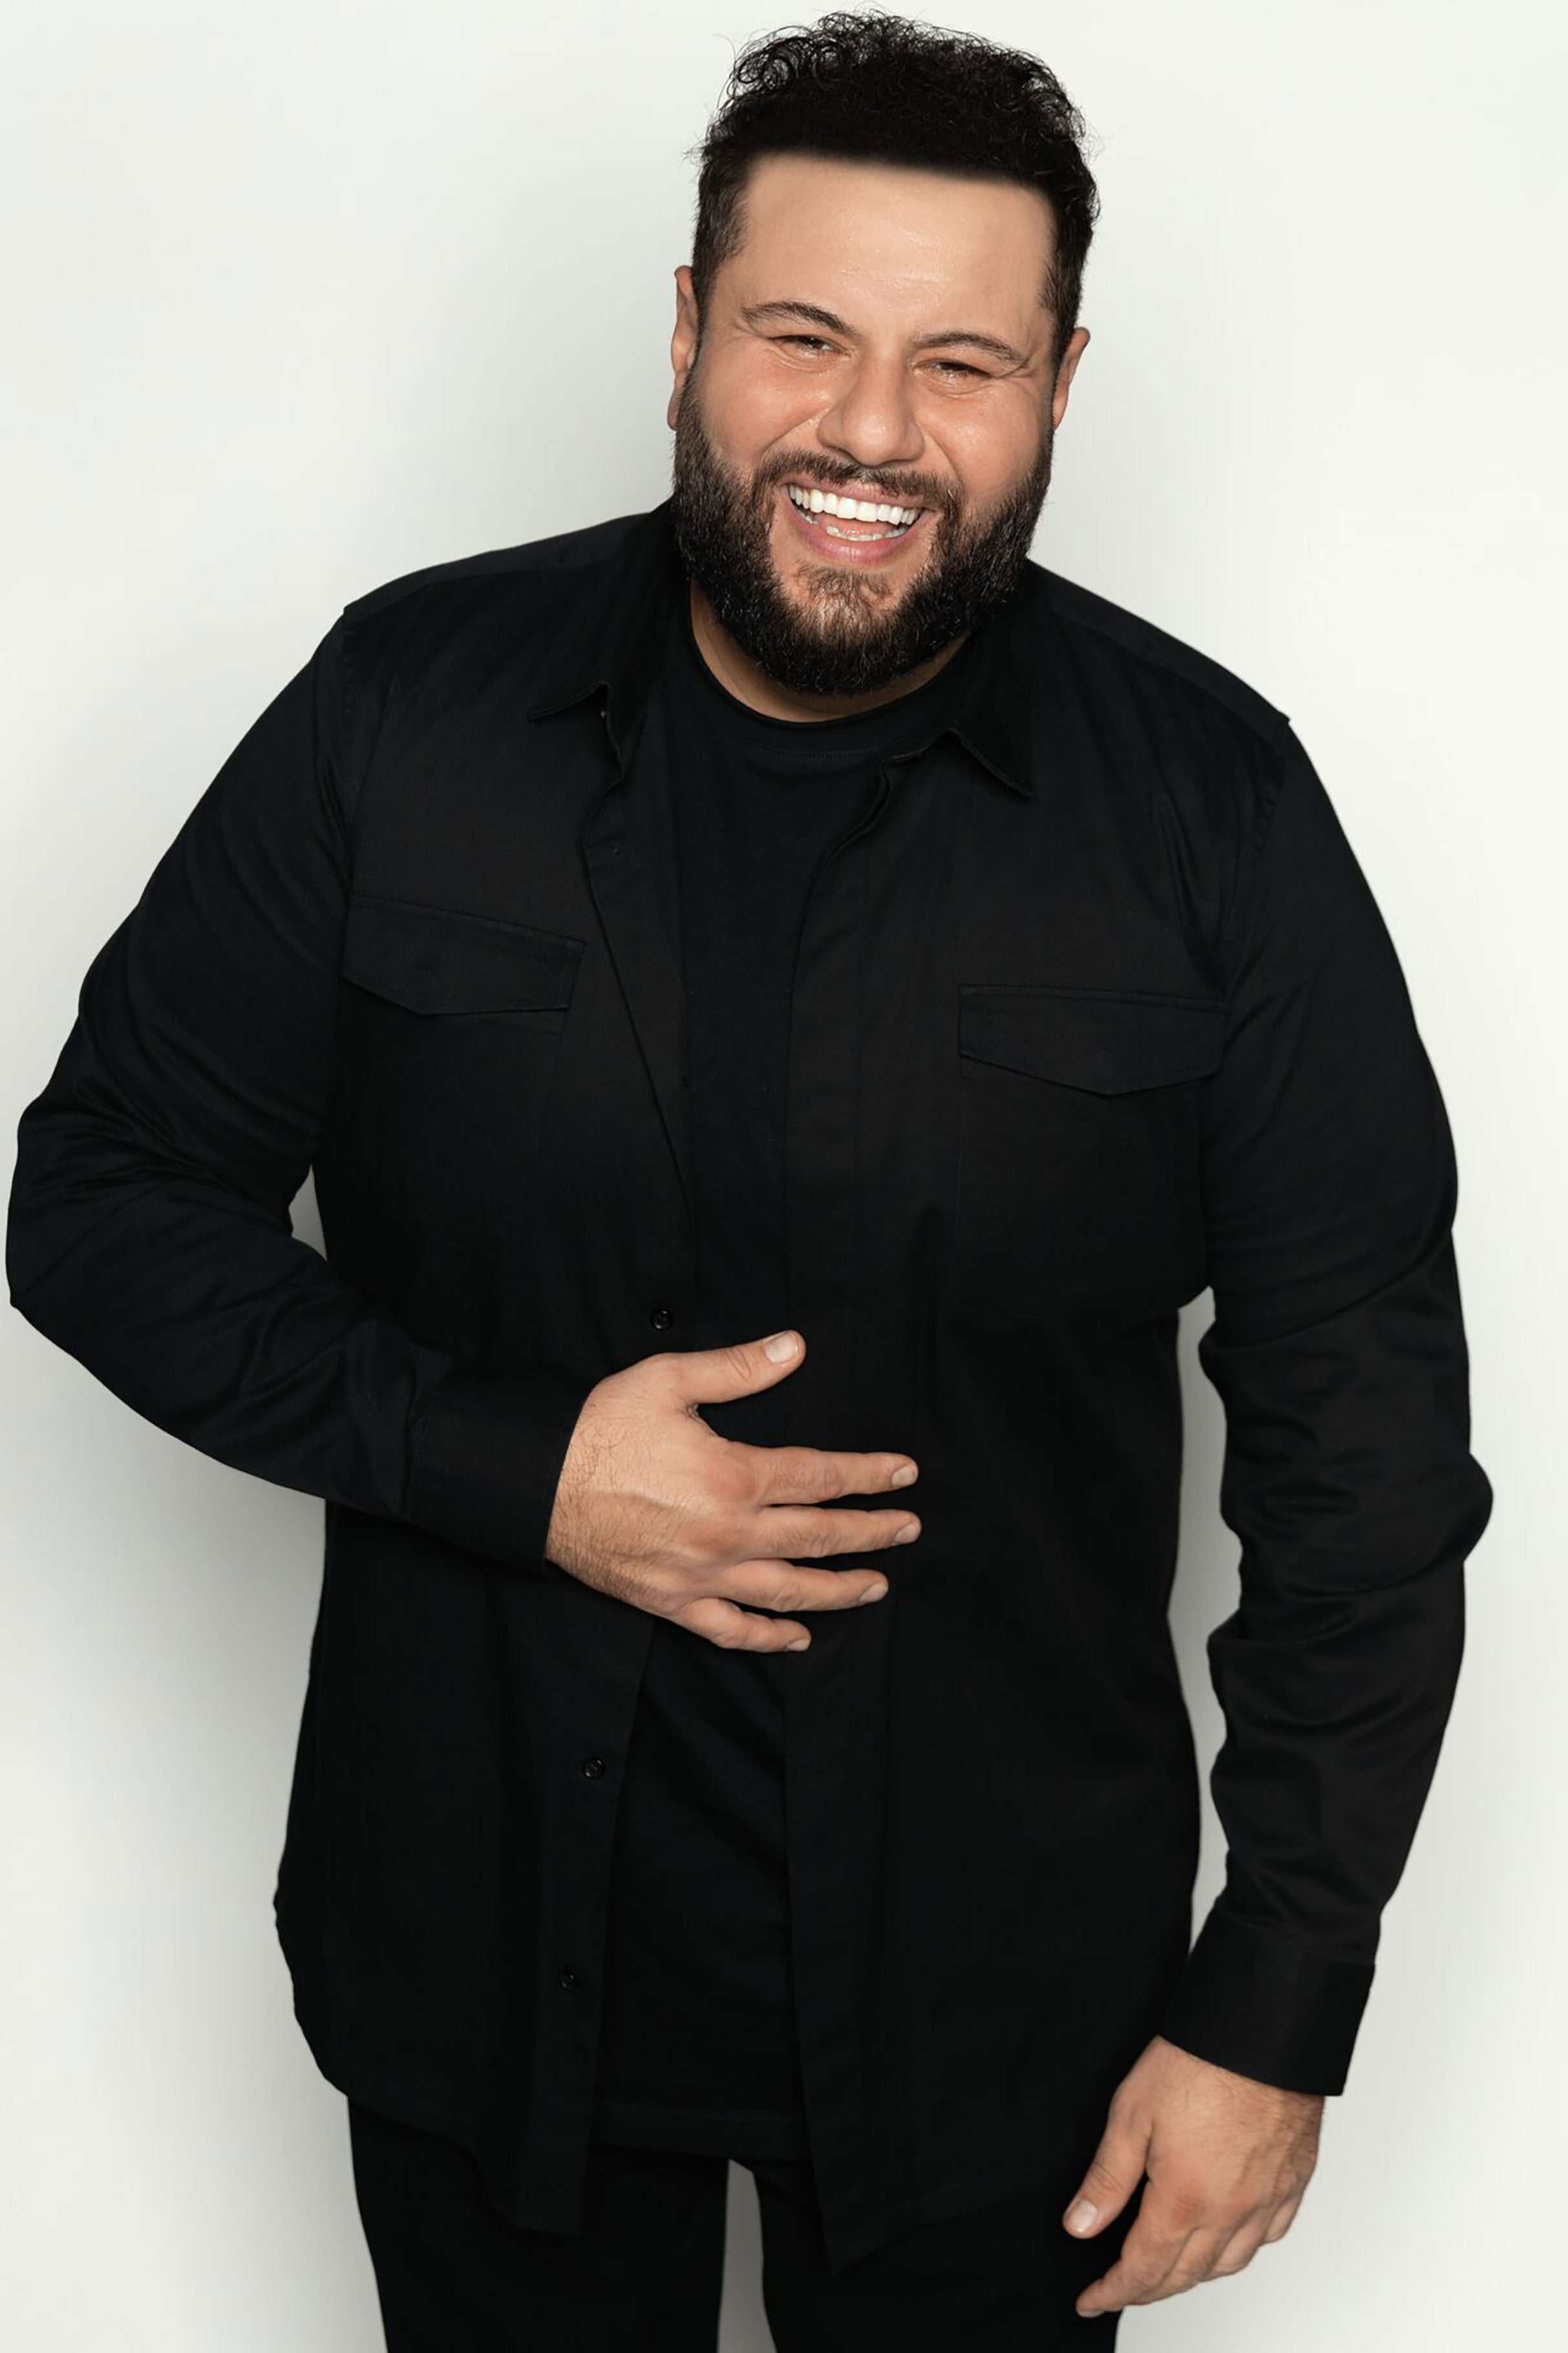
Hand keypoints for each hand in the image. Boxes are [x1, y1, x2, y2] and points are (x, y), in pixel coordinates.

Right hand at [542, 1328, 919, 1648]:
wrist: (536, 1485)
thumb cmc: (601, 1427)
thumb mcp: (669, 1380)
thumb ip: (738, 1368)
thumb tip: (795, 1347)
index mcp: (735, 1477)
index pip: (822, 1477)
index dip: (869, 1475)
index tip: (905, 1473)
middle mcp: (730, 1535)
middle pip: (819, 1537)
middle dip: (872, 1533)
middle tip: (908, 1529)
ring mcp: (704, 1576)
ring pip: (789, 1591)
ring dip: (839, 1590)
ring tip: (876, 1585)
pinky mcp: (674, 1604)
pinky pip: (733, 1631)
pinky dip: (770, 1638)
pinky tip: (799, 1638)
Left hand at [1062, 2034, 1322, 2316]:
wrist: (1262, 2029)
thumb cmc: (1198, 2061)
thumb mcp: (1131, 2114)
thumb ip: (1107, 2178)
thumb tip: (1081, 2225)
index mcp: (1185, 2200)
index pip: (1143, 2268)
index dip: (1113, 2291)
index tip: (1091, 2299)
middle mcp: (1231, 2212)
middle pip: (1185, 2275)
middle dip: (1147, 2290)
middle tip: (1120, 2290)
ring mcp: (1267, 2200)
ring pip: (1228, 2265)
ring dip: (1193, 2276)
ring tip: (1167, 2270)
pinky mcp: (1293, 2181)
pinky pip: (1268, 2237)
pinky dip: (1240, 2251)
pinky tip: (1227, 2240)